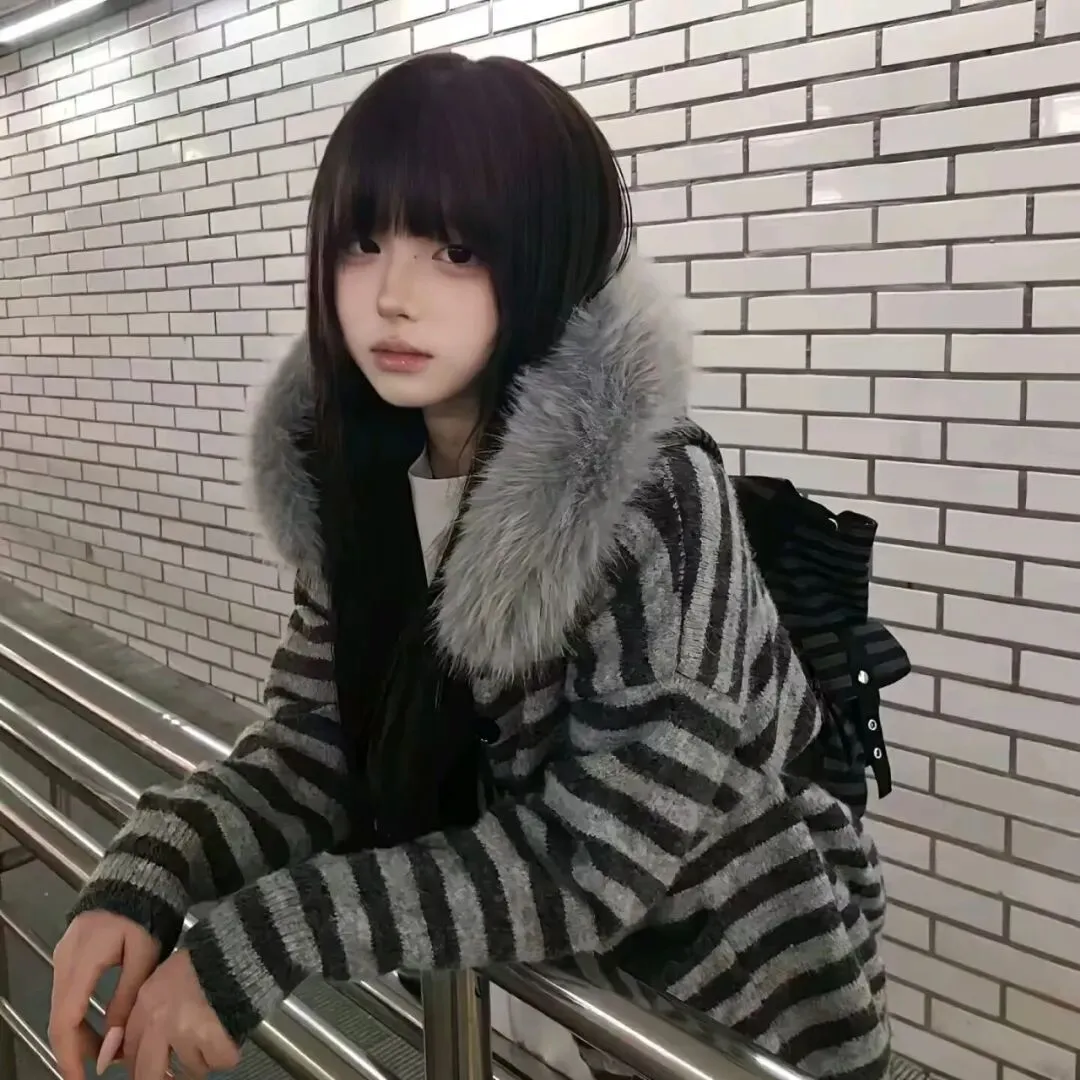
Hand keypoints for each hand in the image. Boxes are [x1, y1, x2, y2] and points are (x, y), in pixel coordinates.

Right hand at [49, 911, 159, 1079]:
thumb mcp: (144, 956)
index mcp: (82, 960)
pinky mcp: (70, 954)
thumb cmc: (148, 912)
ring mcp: (64, 956)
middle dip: (76, 1050)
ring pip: (62, 1007)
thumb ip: (126, 999)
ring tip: (107, 1053)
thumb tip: (112, 1046)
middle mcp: (64, 960)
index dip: (71, 1055)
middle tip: (100, 1070)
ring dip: (79, 1035)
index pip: (65, 1020)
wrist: (141, 875)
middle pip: (59, 1017)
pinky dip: (79, 1016)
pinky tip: (100, 1028)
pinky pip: (68, 994)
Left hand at [123, 949, 239, 1079]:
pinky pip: (219, 1061)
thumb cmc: (205, 958)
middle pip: (148, 1074)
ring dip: (201, 1058)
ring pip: (191, 1068)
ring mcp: (184, 1032)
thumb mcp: (166, 975)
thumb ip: (152, 1009)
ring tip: (212, 1040)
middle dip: (160, 1079)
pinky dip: (226, 1053)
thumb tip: (142, 1045)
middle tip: (174, 1077)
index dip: (140, 1062)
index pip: (130, 1049)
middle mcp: (158, 1022)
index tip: (149, 1066)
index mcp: (146, 1004)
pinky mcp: (212, 1038)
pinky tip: (229, 1038)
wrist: (236, 948)